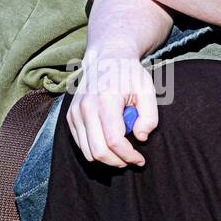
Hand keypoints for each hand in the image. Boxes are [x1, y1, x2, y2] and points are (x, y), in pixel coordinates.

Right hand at [66, 49, 157, 167]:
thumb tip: (140, 137)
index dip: (129, 155)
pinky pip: (81, 145)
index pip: (114, 140)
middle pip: (98, 151)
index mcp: (106, 100)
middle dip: (118, 162)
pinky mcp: (71, 117)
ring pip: (88, 152)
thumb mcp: (147, 90)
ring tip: (122, 153)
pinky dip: (95, 150)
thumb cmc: (129, 75)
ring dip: (107, 159)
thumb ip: (149, 116)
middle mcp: (86, 107)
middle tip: (131, 160)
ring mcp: (75, 112)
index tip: (140, 159)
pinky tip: (110, 144)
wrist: (106, 58)